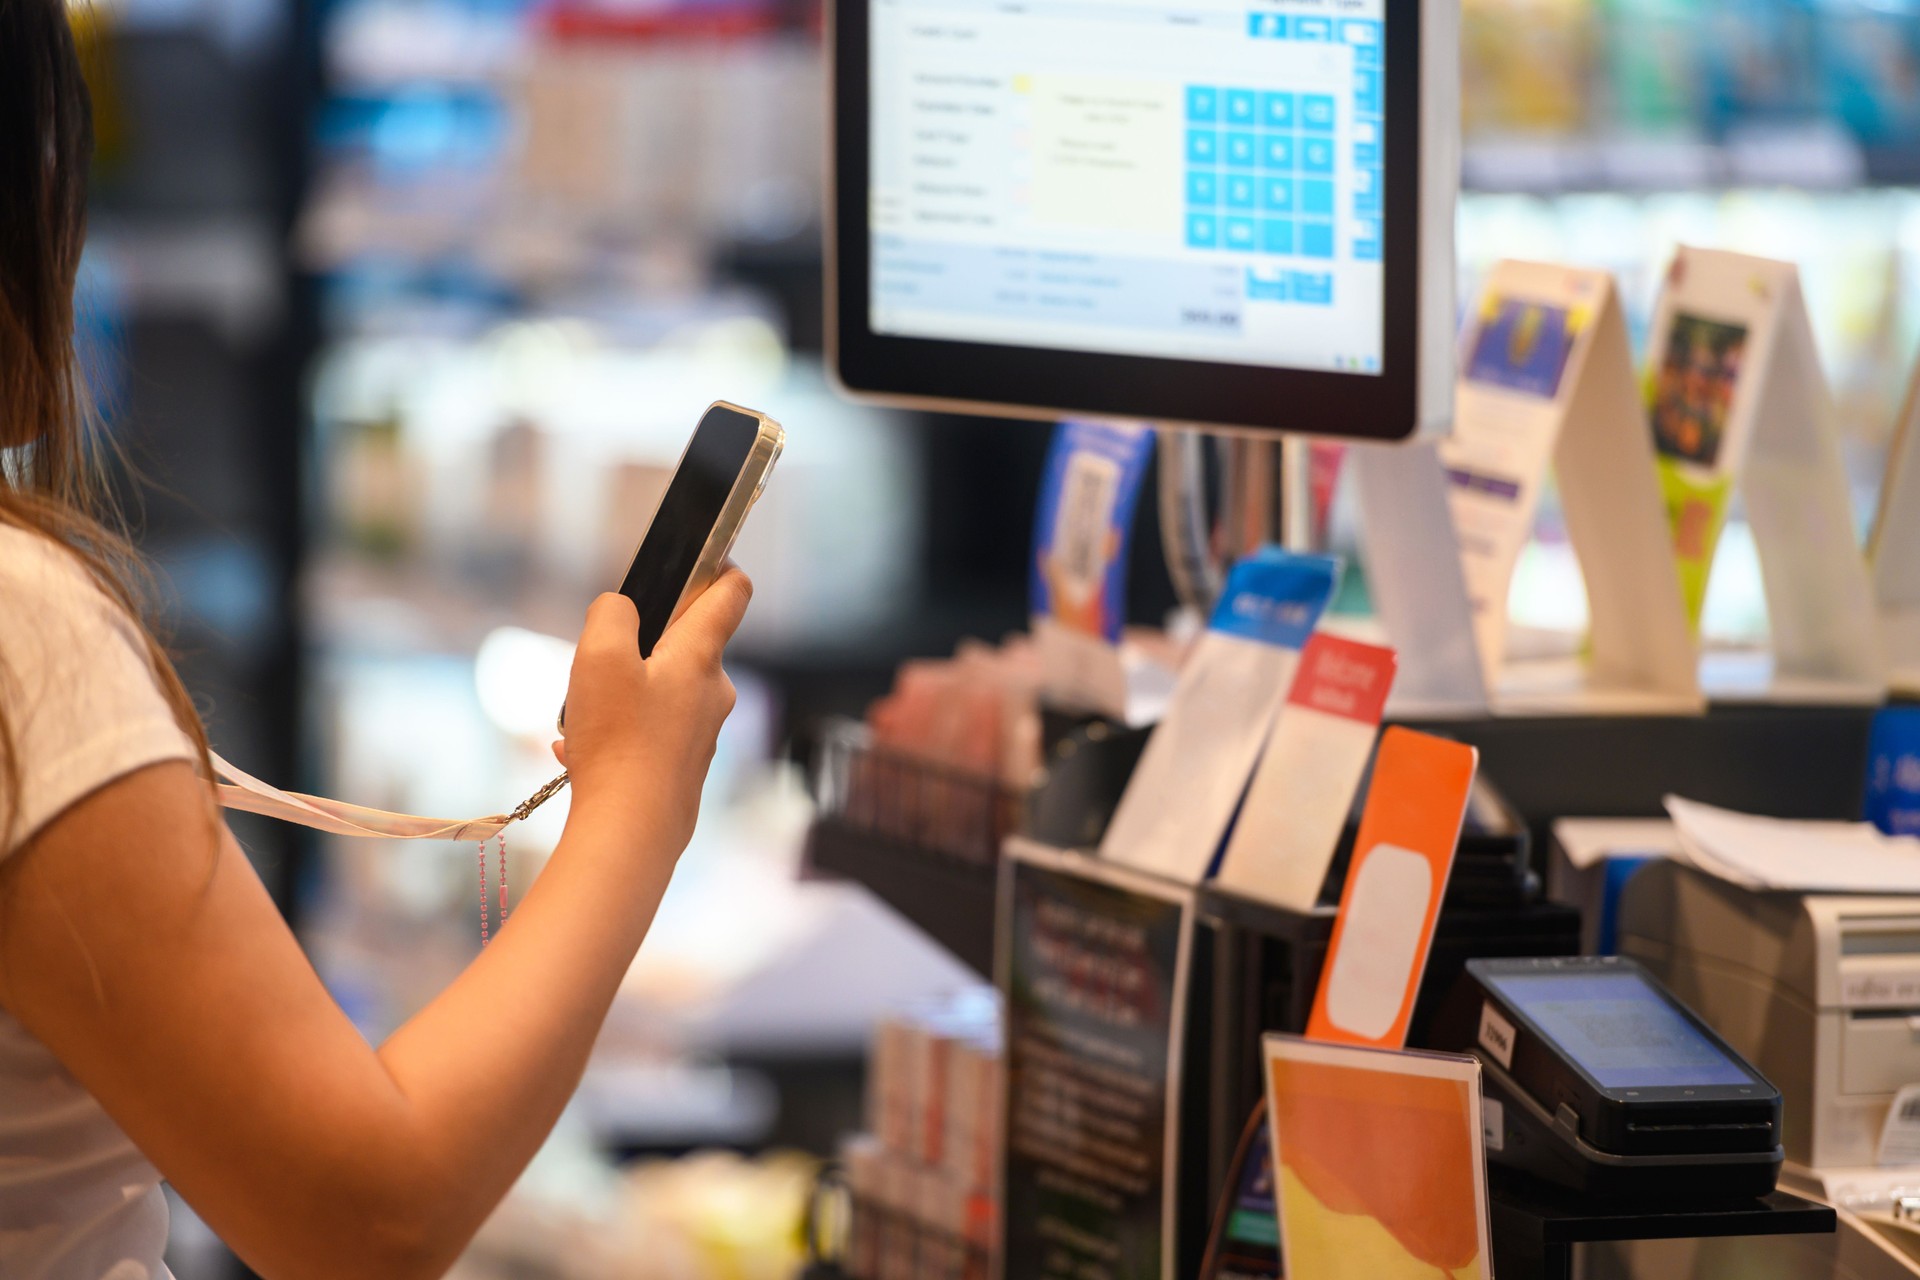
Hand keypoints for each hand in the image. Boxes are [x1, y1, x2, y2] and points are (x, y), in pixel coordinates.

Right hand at [553, 570, 750, 851]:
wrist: (630, 832)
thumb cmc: (619, 742)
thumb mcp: (599, 656)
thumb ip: (611, 614)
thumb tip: (620, 609)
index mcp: (701, 657)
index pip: (732, 594)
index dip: (720, 568)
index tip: (701, 561)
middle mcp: (712, 694)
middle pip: (685, 646)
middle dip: (642, 644)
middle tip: (600, 661)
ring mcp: (700, 735)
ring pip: (657, 693)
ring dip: (618, 694)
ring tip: (582, 716)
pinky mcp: (681, 769)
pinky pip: (644, 734)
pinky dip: (612, 734)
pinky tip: (576, 751)